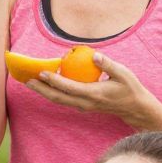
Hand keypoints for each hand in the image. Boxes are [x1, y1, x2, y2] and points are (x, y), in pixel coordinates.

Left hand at [24, 50, 161, 127]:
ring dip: (44, 92)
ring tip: (30, 82)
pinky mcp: (83, 105)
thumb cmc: (129, 87)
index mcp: (93, 94)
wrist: (134, 107)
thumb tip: (94, 55)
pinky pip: (64, 99)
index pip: (69, 88)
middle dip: (41, 89)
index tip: (42, 72)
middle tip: (27, 80)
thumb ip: (108, 64)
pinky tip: (46, 84)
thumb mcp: (123, 73)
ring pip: (59, 100)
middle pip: (58, 97)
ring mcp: (83, 106)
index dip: (54, 80)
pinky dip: (53, 92)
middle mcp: (85, 103)